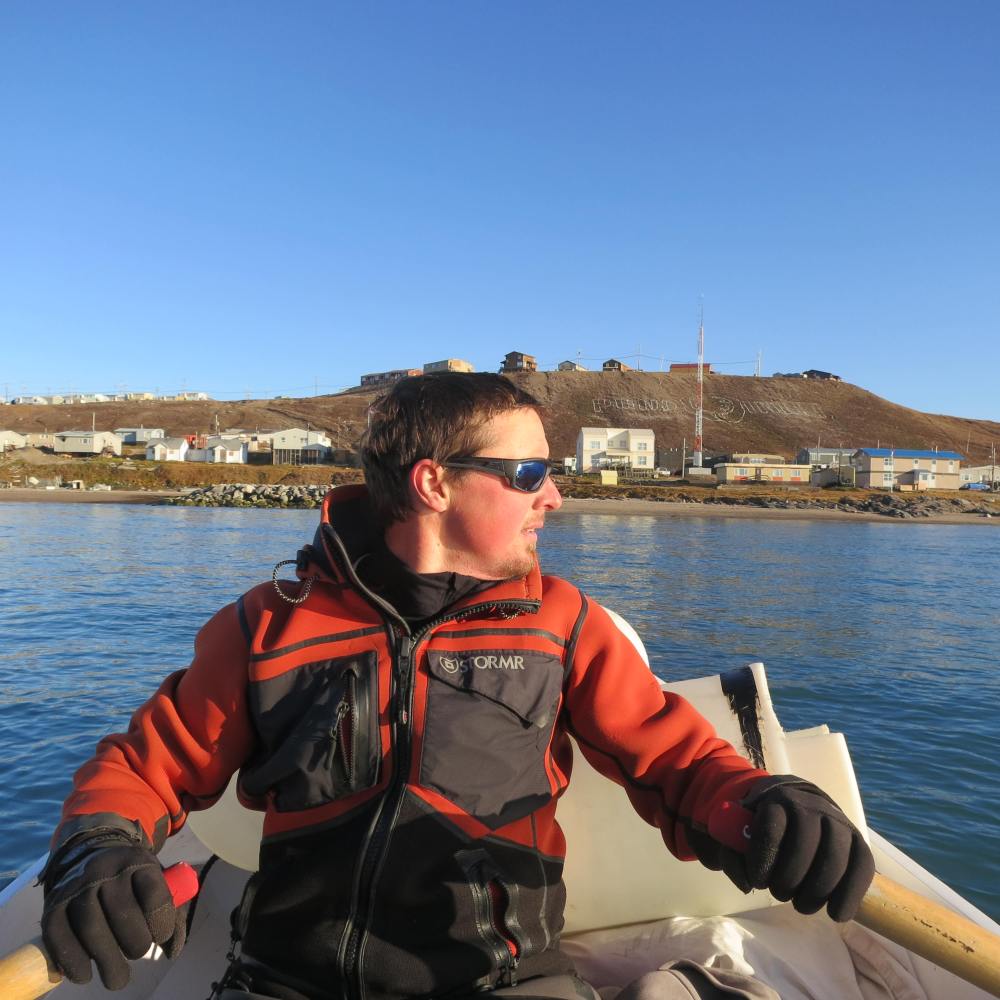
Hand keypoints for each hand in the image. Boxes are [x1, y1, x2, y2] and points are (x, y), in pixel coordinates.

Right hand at [41, 832, 187, 989]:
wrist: (89, 854)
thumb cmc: (130, 879)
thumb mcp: (154, 881)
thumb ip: (169, 913)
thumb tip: (172, 950)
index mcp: (137, 861)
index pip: (153, 892)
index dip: (161, 921)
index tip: (161, 936)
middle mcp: (105, 870)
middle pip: (122, 912)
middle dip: (135, 943)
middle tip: (138, 953)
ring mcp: (76, 887)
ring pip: (91, 928)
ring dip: (107, 960)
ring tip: (117, 978)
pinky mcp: (52, 905)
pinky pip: (58, 937)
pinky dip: (73, 962)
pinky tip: (86, 975)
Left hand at [690, 776, 874, 921]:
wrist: (797, 803)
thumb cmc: (763, 825)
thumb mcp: (740, 832)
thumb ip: (733, 856)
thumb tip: (747, 884)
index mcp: (777, 800)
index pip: (772, 827)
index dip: (764, 859)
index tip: (758, 881)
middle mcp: (811, 806)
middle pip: (804, 845)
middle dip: (789, 879)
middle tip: (779, 894)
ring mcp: (838, 821)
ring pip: (834, 858)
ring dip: (816, 891)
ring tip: (801, 905)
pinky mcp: (859, 841)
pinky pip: (862, 867)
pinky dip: (850, 895)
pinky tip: (836, 914)